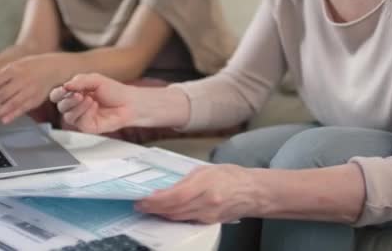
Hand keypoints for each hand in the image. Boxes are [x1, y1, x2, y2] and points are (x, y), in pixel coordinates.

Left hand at [0, 55, 59, 124]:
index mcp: (12, 70)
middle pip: (0, 95)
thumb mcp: (15, 67)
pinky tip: (4, 120)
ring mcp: (29, 90)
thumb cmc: (31, 67)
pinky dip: (13, 115)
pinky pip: (23, 108)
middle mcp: (20, 80)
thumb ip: (0, 78)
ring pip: (11, 103)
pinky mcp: (36, 99)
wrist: (54, 67)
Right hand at [49, 73, 134, 133]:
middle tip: (79, 94)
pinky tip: (95, 106)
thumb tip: (65, 86)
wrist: (129, 102)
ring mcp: (82, 117)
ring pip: (68, 116)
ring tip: (90, 99)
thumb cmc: (114, 91)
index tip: (64, 89)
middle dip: (68, 100)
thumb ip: (80, 81)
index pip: (57, 95)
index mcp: (75, 93)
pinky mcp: (89, 126)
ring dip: (77, 107)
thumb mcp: (95, 80)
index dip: (58, 93)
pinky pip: (80, 122)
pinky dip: (86, 113)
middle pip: (60, 106)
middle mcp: (76, 106)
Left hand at [135, 165, 260, 223]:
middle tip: (139, 205)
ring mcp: (208, 214)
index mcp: (206, 184)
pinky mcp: (209, 222)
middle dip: (154, 209)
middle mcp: (207, 202)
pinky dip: (174, 217)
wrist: (252, 192)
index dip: (157, 201)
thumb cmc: (230, 176)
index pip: (176, 196)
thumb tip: (165, 190)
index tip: (143, 199)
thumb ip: (185, 181)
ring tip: (148, 209)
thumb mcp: (205, 170)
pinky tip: (165, 213)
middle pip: (174, 209)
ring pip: (178, 218)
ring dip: (161, 214)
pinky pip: (186, 221)